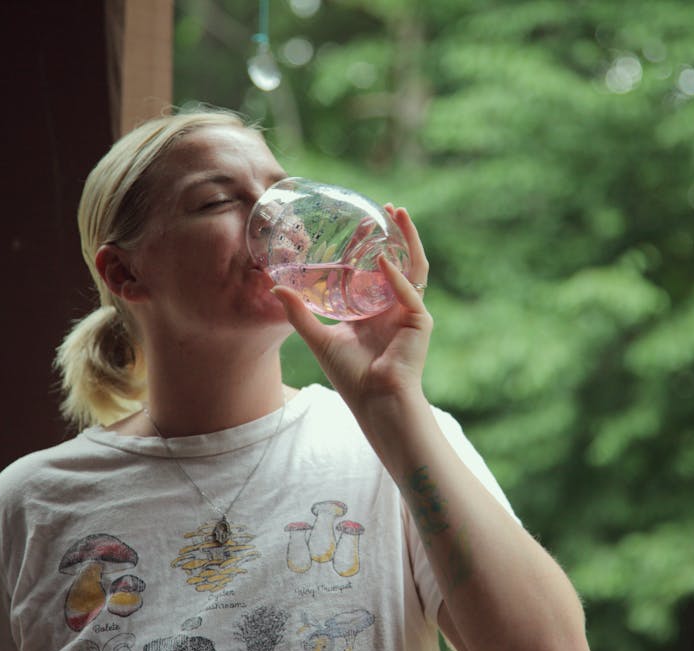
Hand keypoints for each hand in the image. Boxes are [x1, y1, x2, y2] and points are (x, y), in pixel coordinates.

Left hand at [271, 205, 431, 405]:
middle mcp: (396, 305)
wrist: (375, 401)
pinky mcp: (419, 321)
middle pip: (401, 259)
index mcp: (377, 308)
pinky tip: (382, 261)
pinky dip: (395, 276)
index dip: (373, 243)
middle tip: (388, 207)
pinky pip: (409, 291)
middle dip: (397, 232)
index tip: (363, 220)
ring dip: (409, 240)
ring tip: (399, 215)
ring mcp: (410, 311)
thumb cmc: (351, 375)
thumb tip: (274, 287)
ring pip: (415, 266)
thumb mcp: (318, 337)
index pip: (378, 267)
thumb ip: (299, 312)